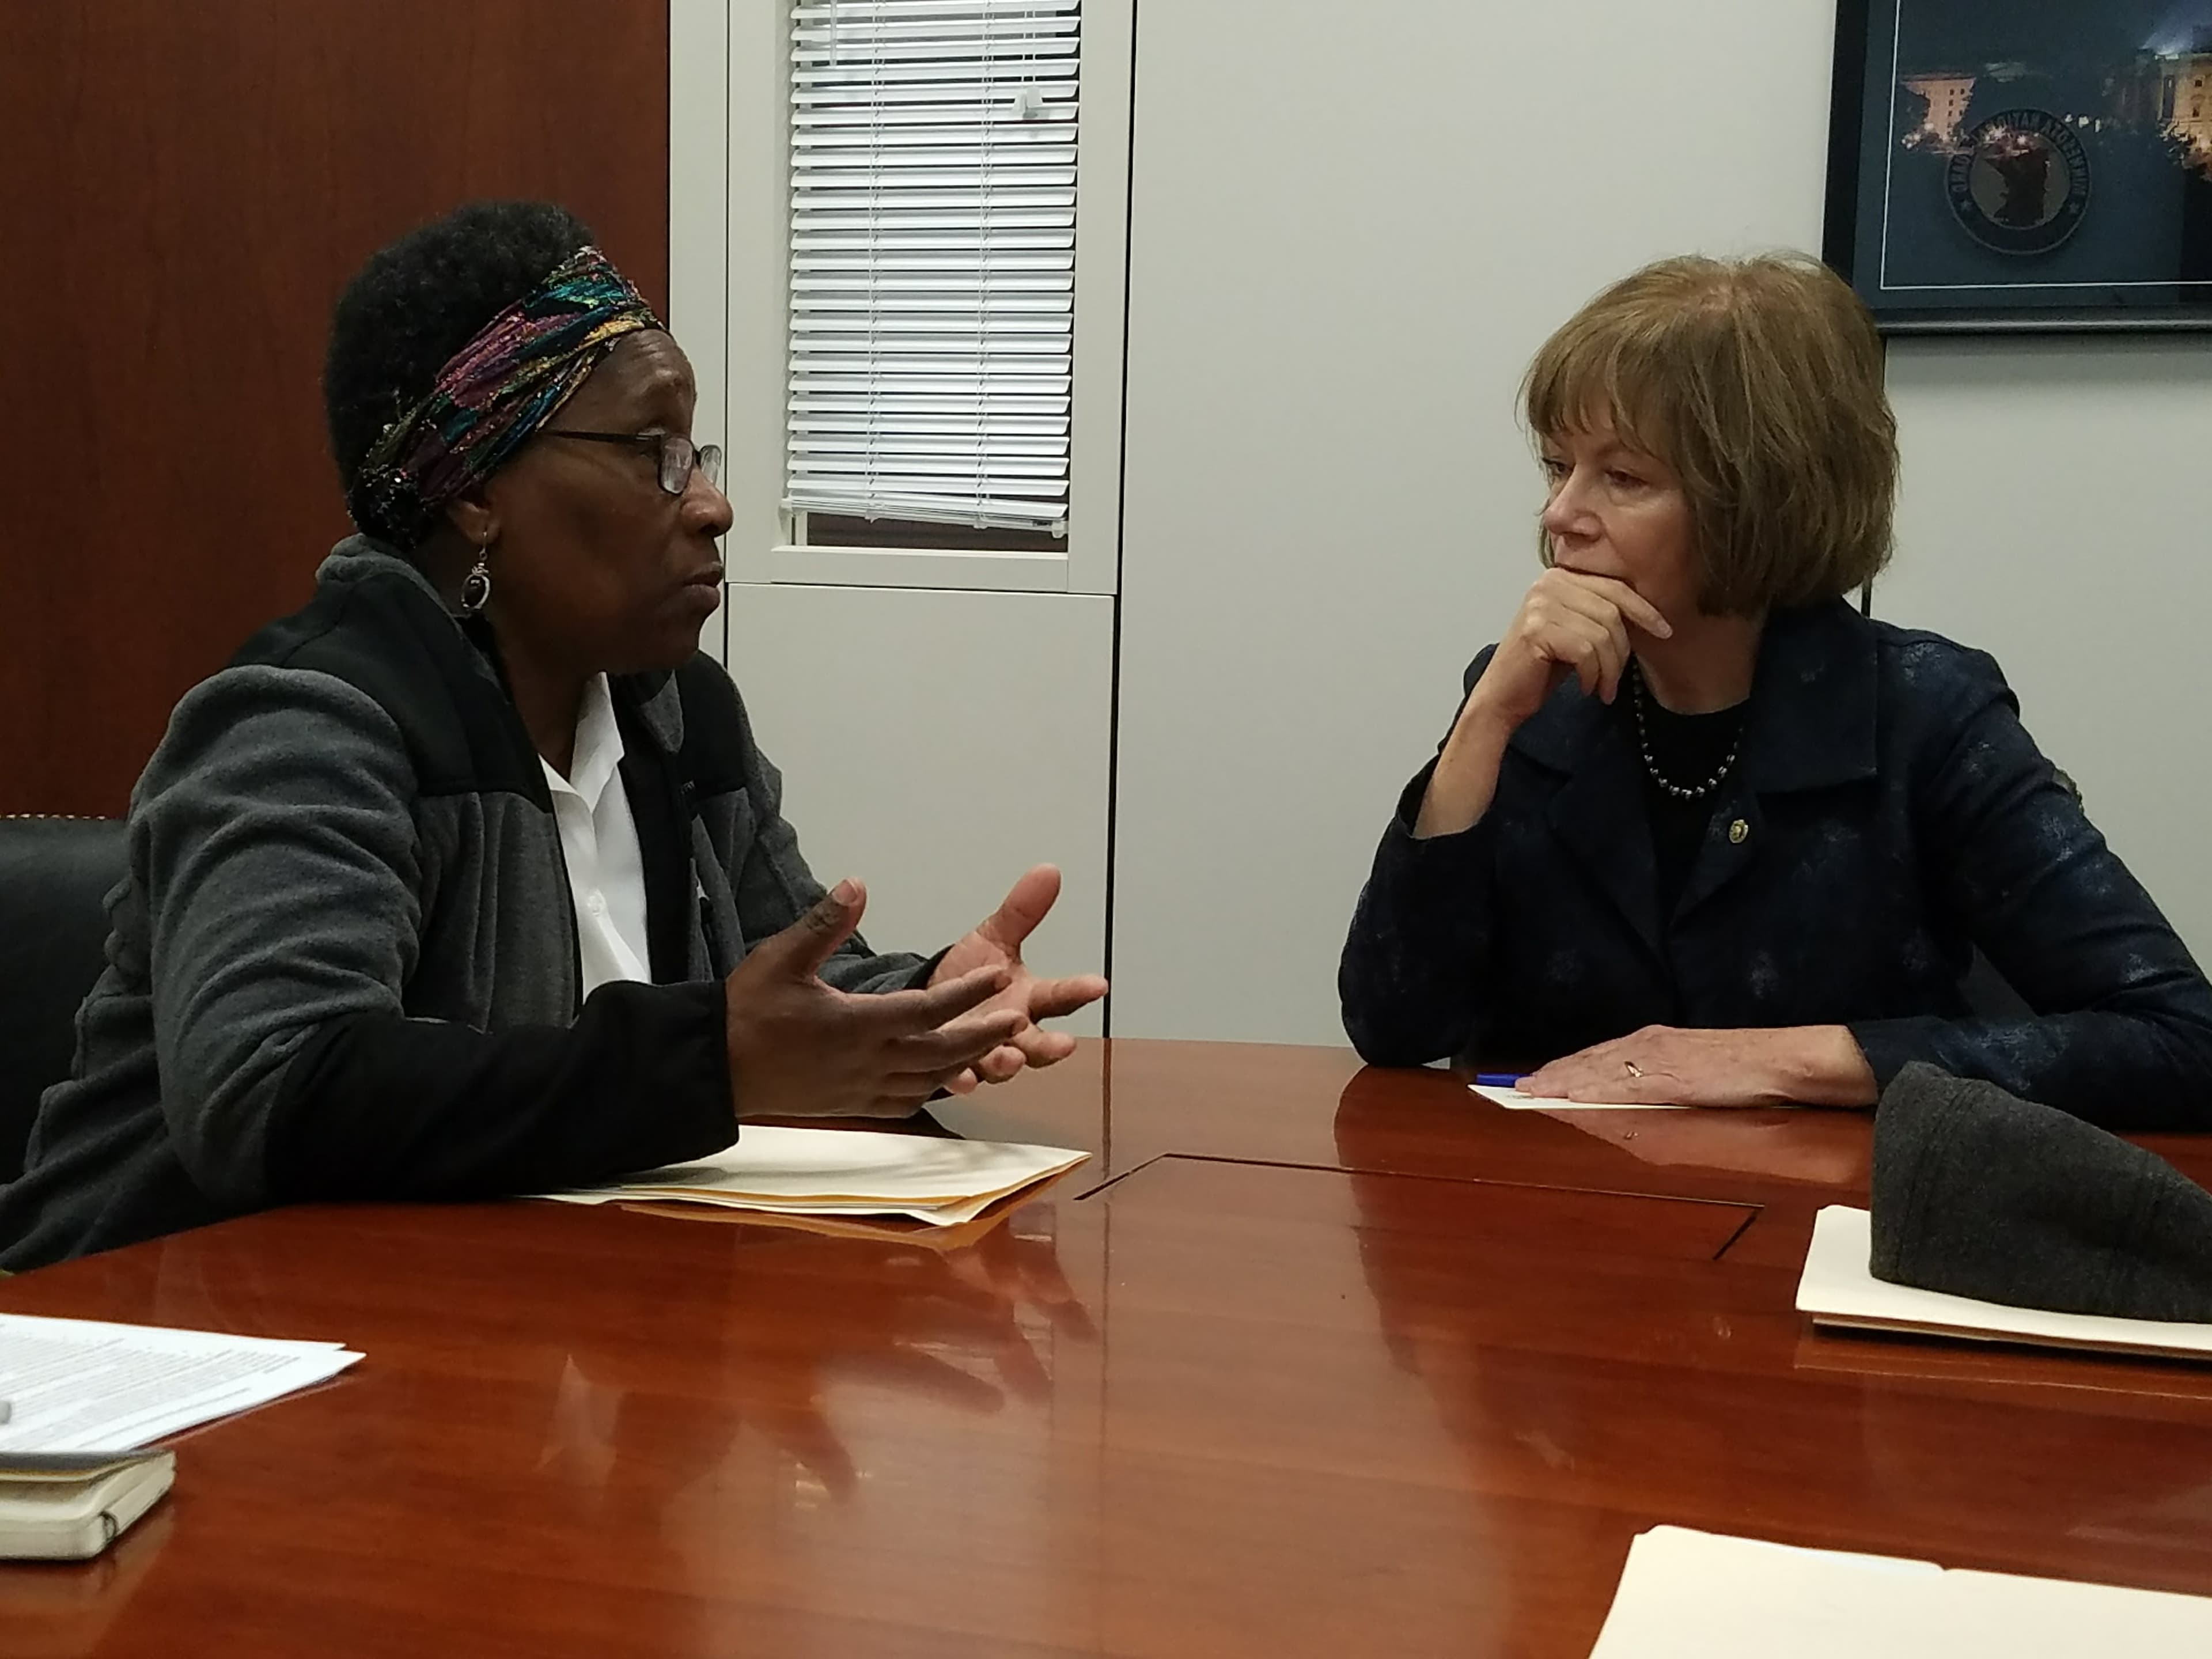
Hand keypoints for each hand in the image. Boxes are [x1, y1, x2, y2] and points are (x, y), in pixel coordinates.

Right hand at [723, 878, 1026, 1118]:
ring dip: (964, 1063)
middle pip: (941, 1051)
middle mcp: (867, 1061)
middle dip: (983, 1035)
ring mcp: (861, 1088)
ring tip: (993, 1047)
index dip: (967, 994)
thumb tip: (858, 885)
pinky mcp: (851, 1103)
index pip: (928, 1010)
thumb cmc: (747, 1010)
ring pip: (928, 1080)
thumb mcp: (780, 957)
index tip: (998, 977)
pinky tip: (941, 1079)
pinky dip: (930, 1089)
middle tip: (1018, 1018)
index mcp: (857, 1025)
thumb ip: (825, 923)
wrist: (716, 1069)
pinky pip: (904, 1101)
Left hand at [928, 865, 1108, 1088]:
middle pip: (1038, 1043)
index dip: (1080, 990)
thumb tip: (1048, 870)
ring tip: (1008, 1059)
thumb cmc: (969, 976)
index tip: (1099, 984)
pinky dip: (961, 1079)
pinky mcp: (954, 1066)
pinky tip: (962, 1078)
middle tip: (1064, 1044)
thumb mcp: (994, 937)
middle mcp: (1012, 1031)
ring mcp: (984, 1052)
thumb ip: (1022, 910)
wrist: (927, 1001)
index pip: (1061, 995)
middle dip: (1051, 1046)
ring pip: (1003, 1065)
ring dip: (1006, 1064)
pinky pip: (960, 1077)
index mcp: (1029, 999)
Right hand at [1465, 567, 1672, 734]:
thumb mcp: (1575, 631)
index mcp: (1559, 578)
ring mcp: (1540, 605)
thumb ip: (1599, 612)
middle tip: (1614, 680)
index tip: (1664, 631)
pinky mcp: (1536, 630)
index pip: (1614, 587)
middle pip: (1612, 612)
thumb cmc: (1541, 668)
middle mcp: (1548, 584)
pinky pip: (1586, 651)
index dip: (1644, 610)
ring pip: (1602, 633)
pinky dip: (1592, 675)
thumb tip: (1648, 613)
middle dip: (1622, 651)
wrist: (1502, 697)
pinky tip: (1585, 687)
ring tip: (1601, 687)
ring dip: (1609, 669)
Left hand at [1520, 1025, 1878, 1108]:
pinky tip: (1569, 1096)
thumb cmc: (1748, 1071)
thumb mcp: (1695, 1077)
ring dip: (1561, 1081)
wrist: (1787, 1062)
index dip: (1563, 1070)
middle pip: (1588, 1062)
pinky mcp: (1669, 1072)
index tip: (1533, 1081)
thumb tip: (1630, 1105)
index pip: (1598, 1058)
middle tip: (1513, 1088)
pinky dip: (1590, 1089)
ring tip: (1529, 1092)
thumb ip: (1661, 1085)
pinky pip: (1621, 1083)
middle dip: (1551, 1075)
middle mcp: (1649, 1044)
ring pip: (1597, 1070)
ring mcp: (1658, 1056)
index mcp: (1655, 1044)